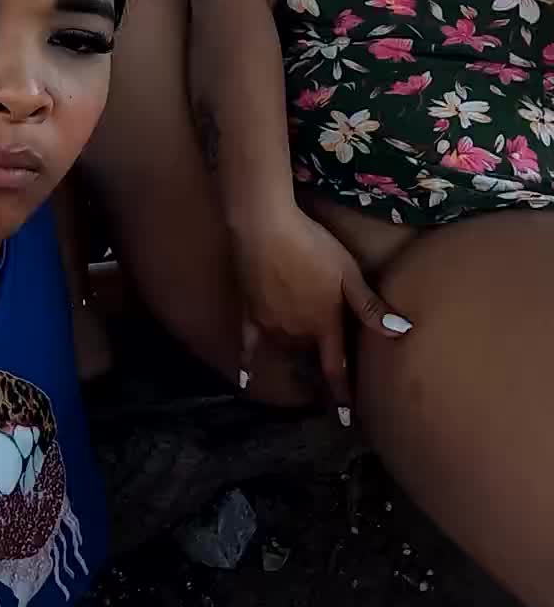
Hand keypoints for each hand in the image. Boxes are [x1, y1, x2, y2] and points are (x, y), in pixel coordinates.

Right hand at [236, 207, 412, 422]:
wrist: (266, 228)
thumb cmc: (313, 247)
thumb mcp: (348, 273)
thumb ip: (370, 306)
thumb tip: (403, 331)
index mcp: (323, 325)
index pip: (336, 368)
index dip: (342, 394)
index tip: (346, 419)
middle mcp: (296, 332)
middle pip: (309, 358)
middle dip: (318, 371)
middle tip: (325, 383)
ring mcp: (270, 324)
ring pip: (284, 350)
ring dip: (294, 361)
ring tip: (300, 373)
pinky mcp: (250, 311)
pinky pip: (248, 344)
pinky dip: (248, 362)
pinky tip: (244, 378)